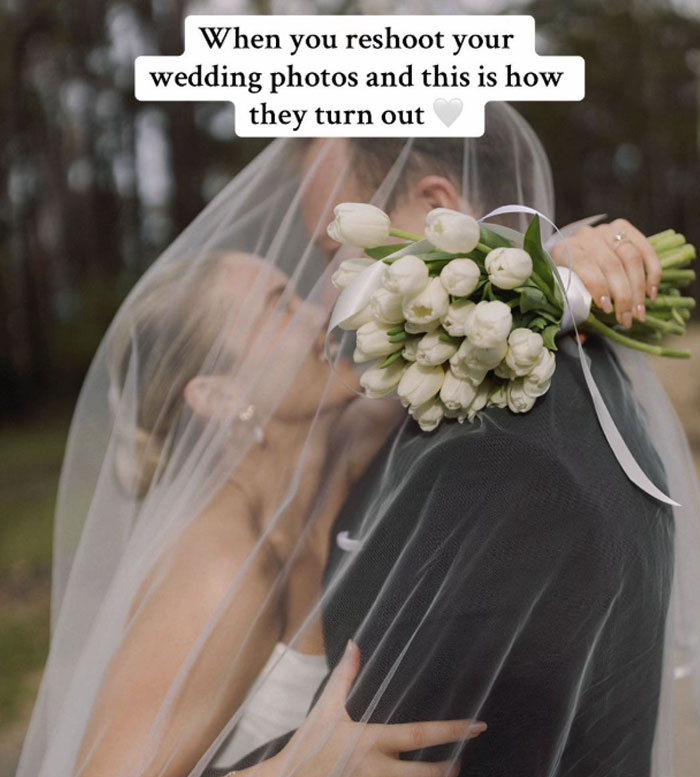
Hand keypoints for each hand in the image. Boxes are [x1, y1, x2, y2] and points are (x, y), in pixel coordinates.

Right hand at [272, 640, 485, 776]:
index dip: (450, 730)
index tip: (476, 725)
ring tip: (447, 773)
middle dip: (449, 768)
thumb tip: (354, 644)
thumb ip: (344, 676)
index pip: (419, 734)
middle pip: (426, 773)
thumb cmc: (308, 744)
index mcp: (371, 740)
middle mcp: (377, 768)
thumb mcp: (325, 708)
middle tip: (462, 758)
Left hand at [550, 218, 661, 329]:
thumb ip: (570, 314)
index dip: (599, 288)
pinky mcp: (624, 227)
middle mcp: (585, 236)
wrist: (571, 249)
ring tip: (640, 311)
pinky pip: (645, 249)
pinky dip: (652, 272)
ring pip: (631, 258)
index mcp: (563, 250)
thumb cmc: (566, 277)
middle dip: (623, 296)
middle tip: (628, 319)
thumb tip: (581, 338)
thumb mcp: (562, 293)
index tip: (608, 310)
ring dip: (639, 288)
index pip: (585, 266)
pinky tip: (651, 292)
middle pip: (612, 265)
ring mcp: (606, 230)